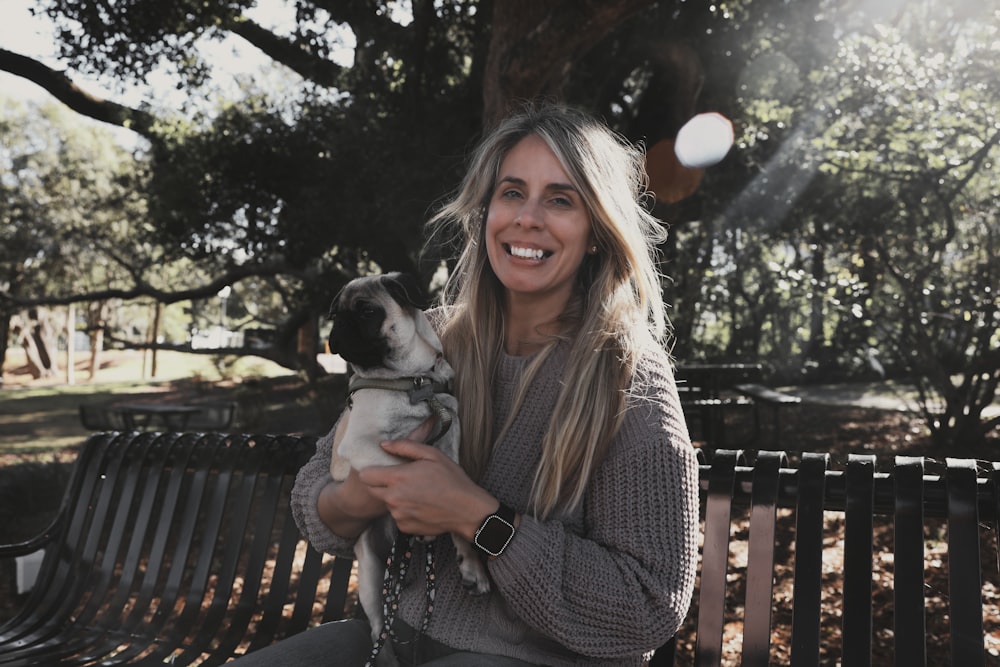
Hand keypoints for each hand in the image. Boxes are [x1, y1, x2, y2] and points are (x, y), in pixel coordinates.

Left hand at [358, 437, 498, 540]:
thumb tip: (384, 444)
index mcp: (397, 478)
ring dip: (395, 498)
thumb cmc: (452, 479)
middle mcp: (394, 498)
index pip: (366, 476)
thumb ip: (405, 446)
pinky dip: (405, 511)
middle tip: (401, 480)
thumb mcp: (432, 455)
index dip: (371, 470)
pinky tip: (421, 505)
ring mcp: (398, 515)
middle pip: (372, 490)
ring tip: (417, 493)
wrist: (466, 510)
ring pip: (386, 503)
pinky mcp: (404, 527)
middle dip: (381, 484)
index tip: (381, 469)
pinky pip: (397, 516)